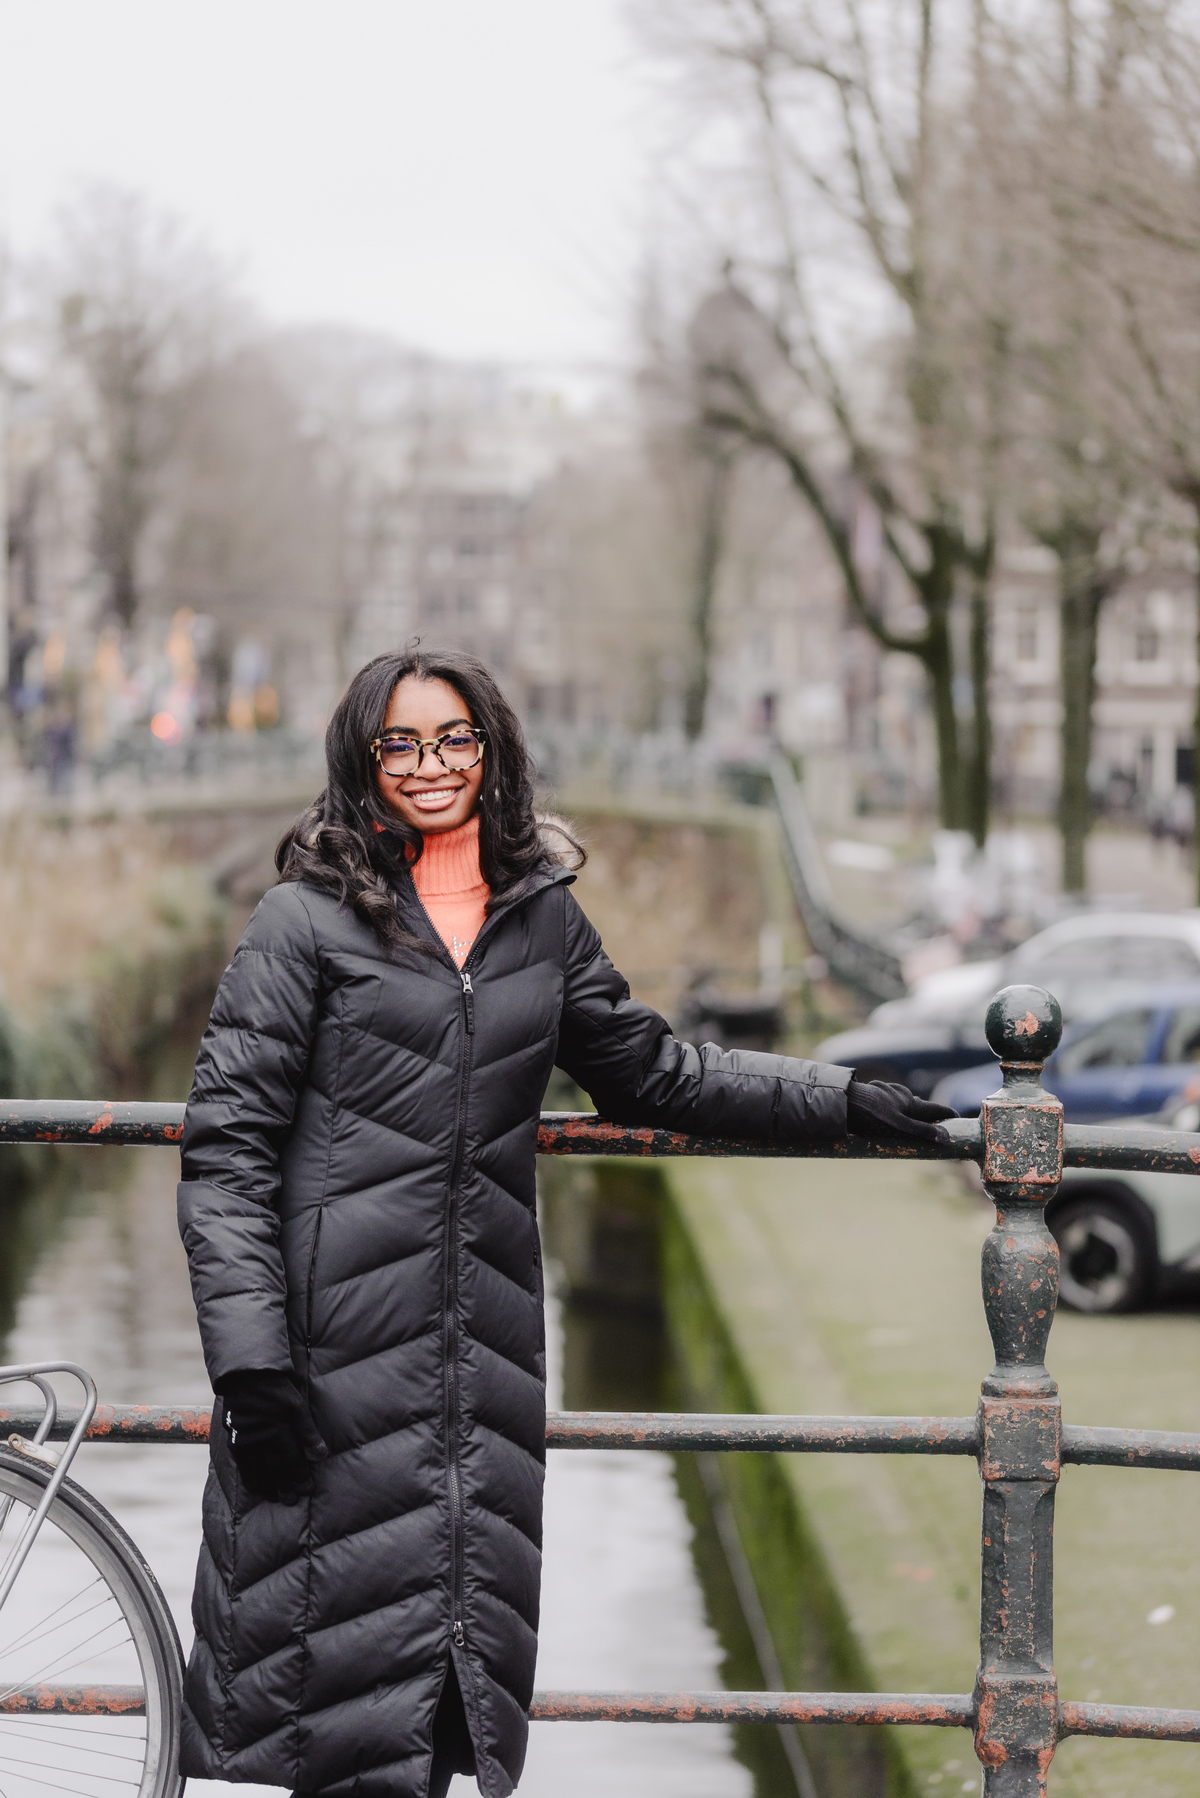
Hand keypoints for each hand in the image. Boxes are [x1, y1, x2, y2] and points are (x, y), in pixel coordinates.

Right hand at [217, 1369, 327, 1502]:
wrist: (246, 1375)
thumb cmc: (277, 1387)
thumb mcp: (297, 1404)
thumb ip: (308, 1431)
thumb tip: (320, 1456)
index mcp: (279, 1428)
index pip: (292, 1460)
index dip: (300, 1477)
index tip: (307, 1490)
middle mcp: (261, 1438)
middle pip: (275, 1469)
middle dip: (285, 1487)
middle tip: (291, 1501)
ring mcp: (246, 1441)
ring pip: (259, 1470)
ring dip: (268, 1486)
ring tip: (275, 1499)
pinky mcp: (234, 1440)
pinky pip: (242, 1465)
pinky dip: (250, 1478)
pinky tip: (256, 1488)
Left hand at [846, 1078, 957, 1143]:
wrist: (843, 1099)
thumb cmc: (871, 1115)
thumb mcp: (899, 1127)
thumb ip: (921, 1132)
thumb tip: (946, 1138)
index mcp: (911, 1103)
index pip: (936, 1109)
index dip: (948, 1114)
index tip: (958, 1118)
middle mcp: (901, 1093)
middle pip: (919, 1105)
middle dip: (926, 1114)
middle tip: (931, 1125)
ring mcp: (886, 1090)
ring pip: (901, 1101)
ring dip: (906, 1110)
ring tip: (906, 1121)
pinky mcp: (873, 1090)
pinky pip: (887, 1099)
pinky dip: (890, 1107)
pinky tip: (882, 1113)